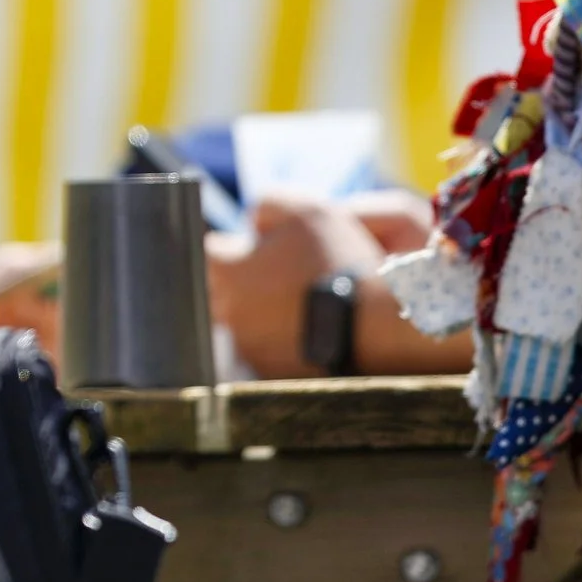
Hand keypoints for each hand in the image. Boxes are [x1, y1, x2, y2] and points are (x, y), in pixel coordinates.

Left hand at [205, 192, 414, 378]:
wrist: (376, 327)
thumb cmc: (338, 261)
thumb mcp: (305, 210)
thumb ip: (268, 206)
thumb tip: (254, 221)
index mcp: (226, 271)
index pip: (205, 252)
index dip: (227, 246)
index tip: (245, 245)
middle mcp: (228, 314)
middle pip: (218, 292)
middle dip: (239, 281)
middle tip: (274, 273)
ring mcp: (249, 349)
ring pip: (244, 322)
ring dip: (261, 311)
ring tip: (297, 302)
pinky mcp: (273, 375)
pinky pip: (268, 350)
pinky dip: (281, 339)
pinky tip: (308, 329)